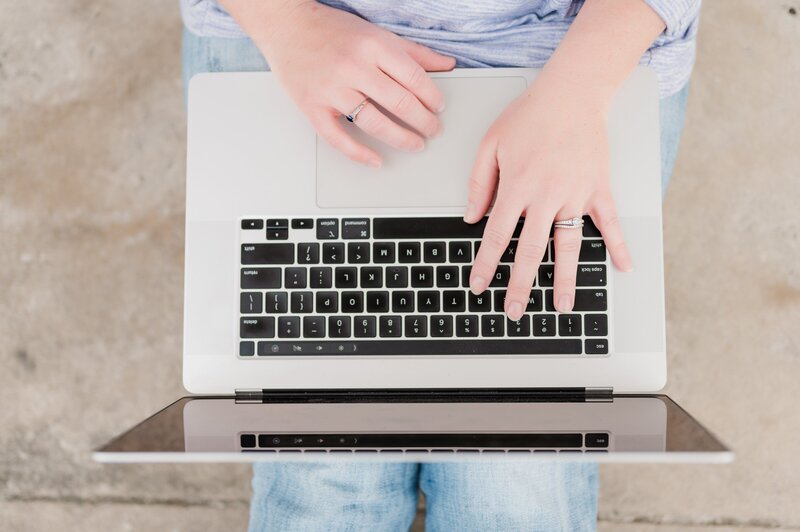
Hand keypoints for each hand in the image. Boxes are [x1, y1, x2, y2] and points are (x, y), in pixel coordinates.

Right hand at [254, 1, 454, 165]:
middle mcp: (353, 67)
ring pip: (375, 124)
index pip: (415, 79)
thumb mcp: (378, 33)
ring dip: (401, 139)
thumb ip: (414, 52)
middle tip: (433, 130)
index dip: (433, 98)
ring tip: (415, 144)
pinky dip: (359, 154)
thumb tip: (448, 65)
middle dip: (424, 122)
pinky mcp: (312, 107)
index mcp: (373, 46)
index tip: (439, 108)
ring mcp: (332, 89)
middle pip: (400, 103)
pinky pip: (338, 138)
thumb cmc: (332, 29)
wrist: (286, 25)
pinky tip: (376, 161)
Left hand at [464, 80, 632, 320]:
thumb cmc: (529, 115)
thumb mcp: (491, 144)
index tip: (479, 285)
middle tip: (514, 311)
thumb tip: (471, 217)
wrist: (571, 92)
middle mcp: (546, 198)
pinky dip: (618, 246)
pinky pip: (609, 223)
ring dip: (565, 280)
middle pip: (531, 251)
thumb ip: (479, 183)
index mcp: (517, 188)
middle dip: (520, 285)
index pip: (497, 236)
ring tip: (563, 308)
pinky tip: (624, 268)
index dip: (486, 264)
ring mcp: (575, 195)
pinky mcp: (599, 189)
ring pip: (568, 246)